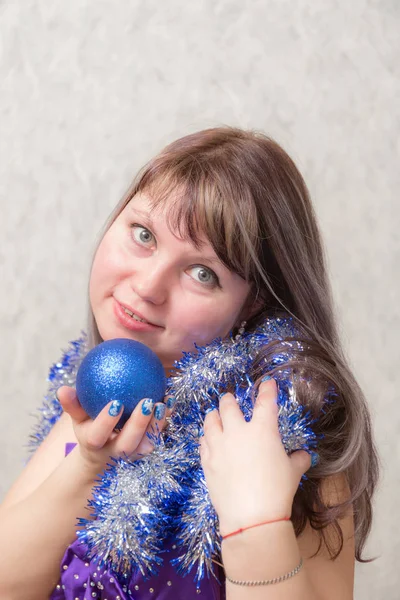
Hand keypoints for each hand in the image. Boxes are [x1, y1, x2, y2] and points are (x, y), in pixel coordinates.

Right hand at [57, 386, 170, 471]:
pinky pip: (159, 435)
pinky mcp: (148, 450)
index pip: (98, 436)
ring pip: (147, 444)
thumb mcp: (78, 419)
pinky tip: (170, 398)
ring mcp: (133, 454)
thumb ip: (72, 404)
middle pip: (127, 444)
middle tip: (147, 402)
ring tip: (163, 401)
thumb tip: (61, 389)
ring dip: (157, 424)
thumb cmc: (89, 429)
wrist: (103, 458)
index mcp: (94, 445)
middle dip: (138, 425)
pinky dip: (166, 419)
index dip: (106, 422)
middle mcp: (115, 453)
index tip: (116, 403)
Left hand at [199, 378, 310, 536]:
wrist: (251, 516)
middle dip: (229, 400)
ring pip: (210, 421)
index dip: (267, 389)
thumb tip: (304, 455)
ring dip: (214, 415)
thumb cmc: (277, 490)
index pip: (266, 401)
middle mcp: (237, 431)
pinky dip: (206, 437)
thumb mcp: (293, 472)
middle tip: (230, 399)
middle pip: (228, 405)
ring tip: (215, 414)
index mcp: (262, 429)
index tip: (267, 383)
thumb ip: (298, 459)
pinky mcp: (207, 460)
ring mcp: (219, 445)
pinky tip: (207, 439)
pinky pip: (203, 442)